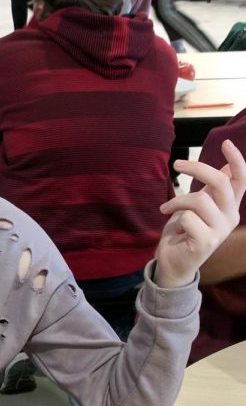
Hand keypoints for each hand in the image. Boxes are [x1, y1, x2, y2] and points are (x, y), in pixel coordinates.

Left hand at [154, 140, 245, 287]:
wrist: (173, 262)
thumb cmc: (184, 231)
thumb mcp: (199, 206)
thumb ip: (212, 189)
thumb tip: (227, 167)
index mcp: (230, 206)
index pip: (241, 180)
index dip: (237, 160)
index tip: (226, 143)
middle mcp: (230, 217)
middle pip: (220, 182)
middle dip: (196, 168)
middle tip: (176, 164)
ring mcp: (220, 231)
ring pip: (199, 199)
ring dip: (177, 201)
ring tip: (166, 208)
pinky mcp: (206, 242)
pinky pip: (187, 218)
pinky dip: (175, 220)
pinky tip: (176, 231)